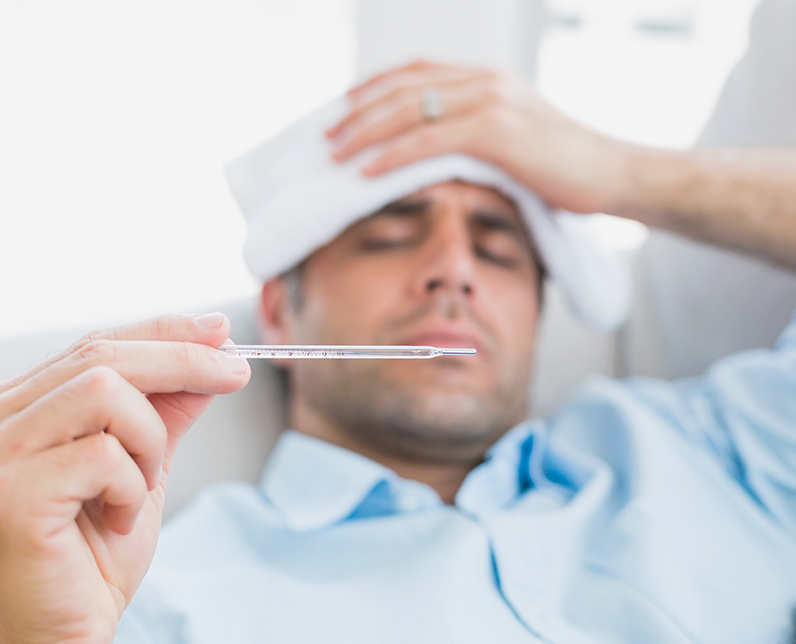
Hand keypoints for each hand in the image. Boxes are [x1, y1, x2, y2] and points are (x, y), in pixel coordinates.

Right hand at [0, 313, 249, 643]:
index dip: (163, 332)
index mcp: (29, 410)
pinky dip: (133, 485)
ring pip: (103, 390)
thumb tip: (210, 362)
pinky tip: (118, 519)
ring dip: (149, 436)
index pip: (96, 346)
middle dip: (184, 358)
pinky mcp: (12, 495)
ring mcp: (0, 456)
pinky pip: (103, 455)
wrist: (64, 633)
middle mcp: (1, 422)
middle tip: (237, 372)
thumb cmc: (92, 558)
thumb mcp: (143, 469)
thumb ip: (166, 415)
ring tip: (144, 483)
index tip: (218, 331)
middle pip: (101, 356)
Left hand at [327, 60, 634, 213]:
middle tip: (326, 135)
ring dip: (365, 133)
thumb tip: (434, 152)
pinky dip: (392, 155)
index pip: (416, 72)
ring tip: (335, 155)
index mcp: (486, 77)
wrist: (612, 173)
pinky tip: (367, 171)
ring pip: (409, 110)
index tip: (343, 108)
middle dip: (358, 112)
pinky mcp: (495, 130)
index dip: (374, 88)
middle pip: (403, 88)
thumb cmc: (564, 165)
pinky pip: (428, 140)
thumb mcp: (514, 138)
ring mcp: (490, 100)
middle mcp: (484, 79)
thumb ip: (476, 132)